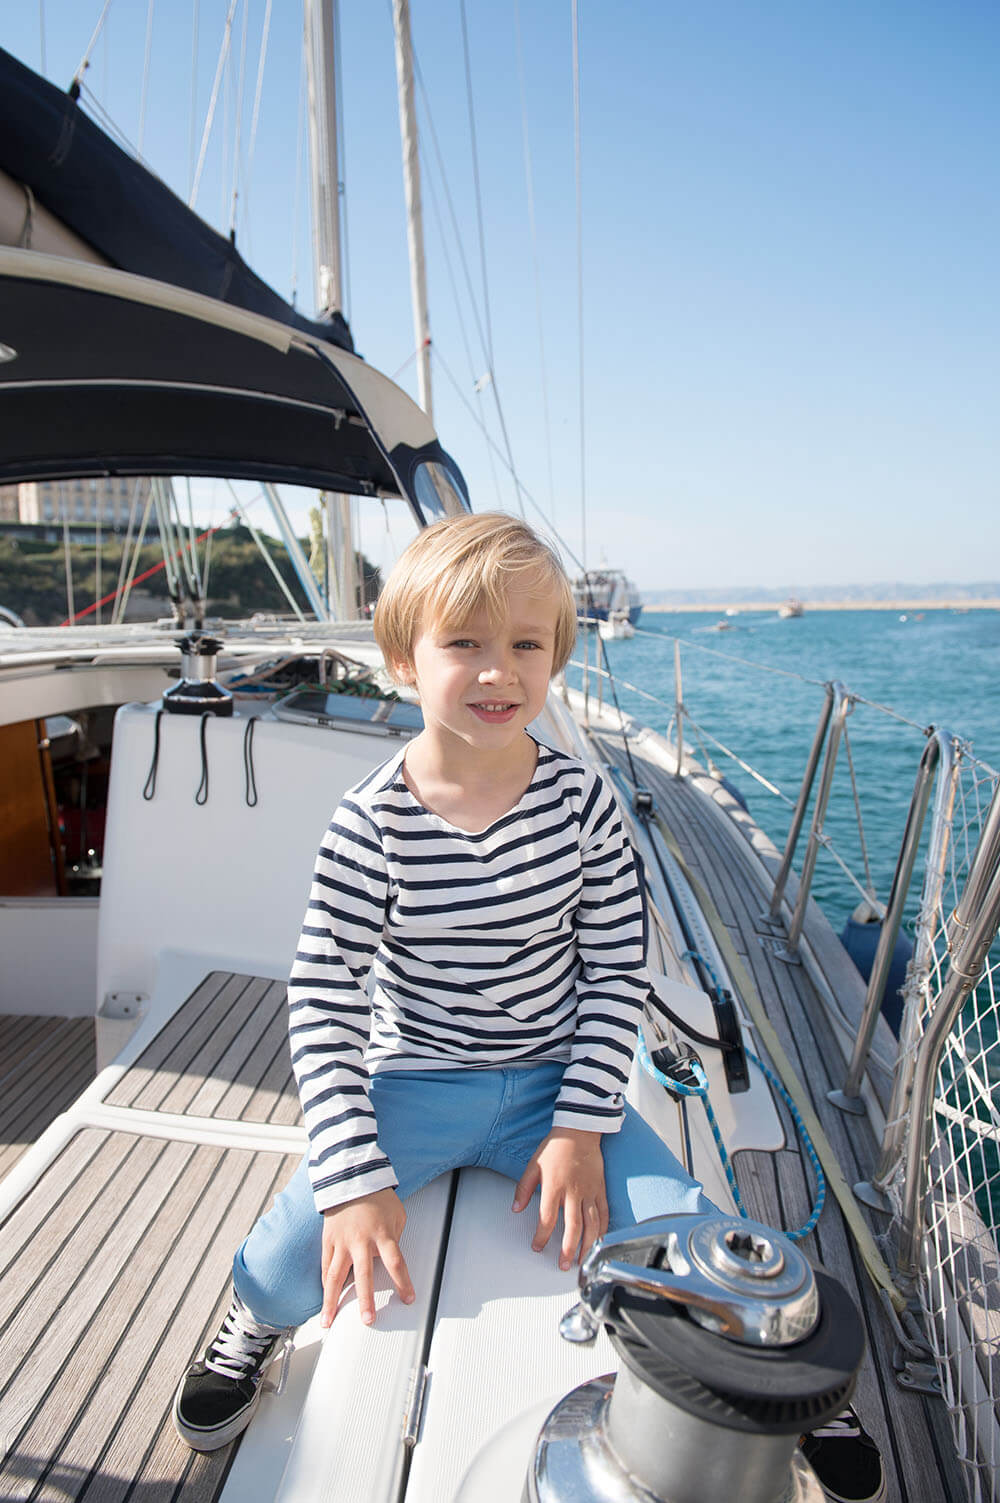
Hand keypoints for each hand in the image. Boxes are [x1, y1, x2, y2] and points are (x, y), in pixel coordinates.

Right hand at [320, 1187, 413, 1326]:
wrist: (352, 1178)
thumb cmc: (378, 1197)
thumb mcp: (397, 1215)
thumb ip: (394, 1239)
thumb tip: (389, 1261)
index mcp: (383, 1233)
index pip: (396, 1262)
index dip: (403, 1282)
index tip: (408, 1299)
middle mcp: (361, 1240)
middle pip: (365, 1274)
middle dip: (366, 1299)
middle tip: (368, 1319)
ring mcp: (342, 1241)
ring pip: (336, 1276)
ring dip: (332, 1301)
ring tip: (328, 1321)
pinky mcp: (328, 1239)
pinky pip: (326, 1266)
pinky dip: (325, 1284)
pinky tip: (325, 1300)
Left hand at [511, 1127, 608, 1270]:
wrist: (579, 1131)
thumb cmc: (555, 1148)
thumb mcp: (533, 1165)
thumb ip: (523, 1189)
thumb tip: (516, 1209)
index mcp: (554, 1187)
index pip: (547, 1219)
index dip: (541, 1236)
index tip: (537, 1247)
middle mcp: (574, 1192)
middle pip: (572, 1227)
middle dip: (567, 1249)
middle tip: (563, 1265)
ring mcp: (589, 1192)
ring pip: (591, 1225)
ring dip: (587, 1245)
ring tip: (581, 1260)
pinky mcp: (600, 1189)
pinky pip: (604, 1214)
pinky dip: (602, 1230)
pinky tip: (598, 1241)